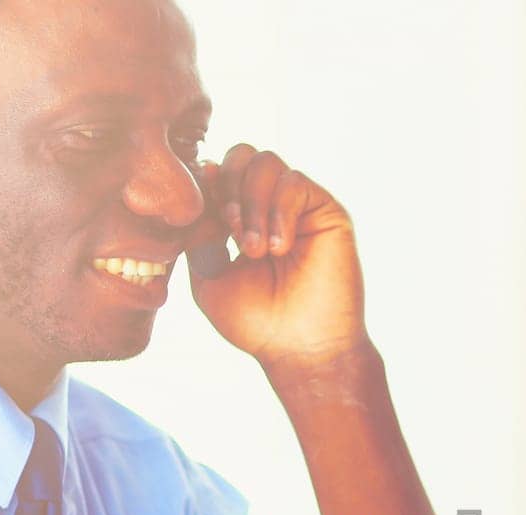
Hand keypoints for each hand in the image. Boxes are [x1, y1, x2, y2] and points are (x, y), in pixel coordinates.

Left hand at [184, 144, 369, 367]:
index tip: (205, 228)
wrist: (300, 349)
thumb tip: (204, 175)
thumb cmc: (256, 322)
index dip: (206, 190)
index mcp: (241, 217)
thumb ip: (198, 227)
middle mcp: (271, 205)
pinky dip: (278, 212)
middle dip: (228, 189)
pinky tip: (278, 248)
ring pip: (266, 162)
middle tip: (229, 233)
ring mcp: (299, 206)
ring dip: (252, 203)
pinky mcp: (327, 210)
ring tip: (254, 249)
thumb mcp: (207, 273)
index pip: (218, 173)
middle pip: (242, 154)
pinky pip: (295, 182)